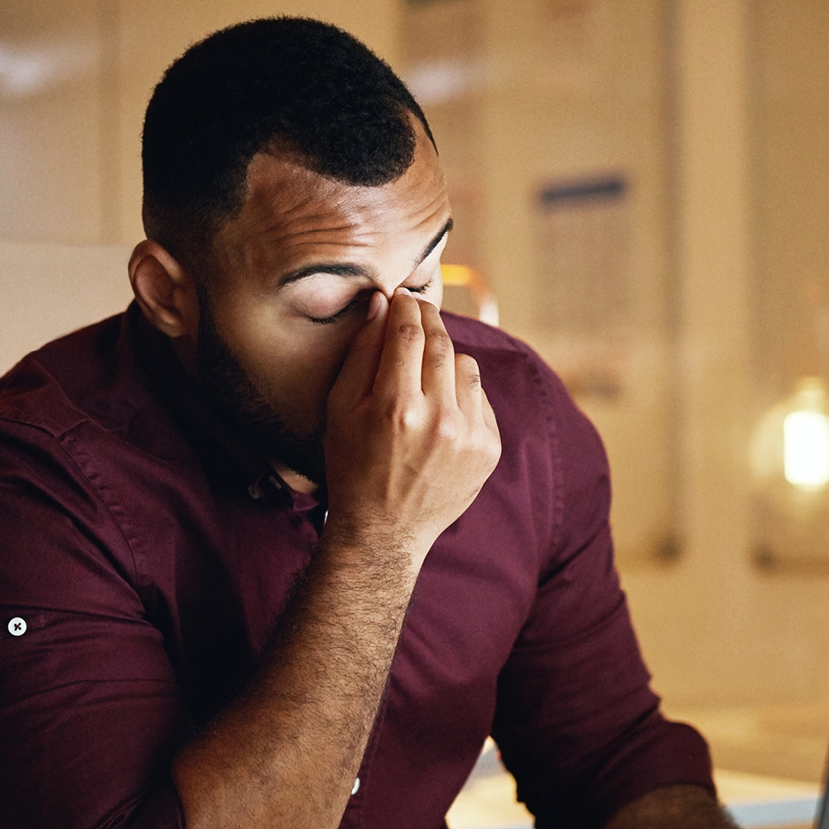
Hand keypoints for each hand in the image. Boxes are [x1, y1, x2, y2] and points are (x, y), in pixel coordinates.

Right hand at [322, 291, 499, 565]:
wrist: (385, 532)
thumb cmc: (352, 467)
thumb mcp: (340, 411)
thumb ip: (360, 354)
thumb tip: (380, 304)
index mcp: (396, 408)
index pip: (409, 333)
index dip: (406, 307)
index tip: (401, 295)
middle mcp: (439, 420)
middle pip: (441, 343)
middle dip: (428, 319)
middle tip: (417, 308)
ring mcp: (470, 436)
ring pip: (466, 366)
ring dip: (446, 355)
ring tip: (426, 363)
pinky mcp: (489, 449)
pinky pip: (480, 397)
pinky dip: (462, 390)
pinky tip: (441, 402)